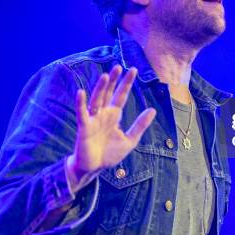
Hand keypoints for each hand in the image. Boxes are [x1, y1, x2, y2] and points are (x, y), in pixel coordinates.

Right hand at [68, 65, 155, 182]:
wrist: (94, 168)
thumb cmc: (109, 154)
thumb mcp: (130, 140)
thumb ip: (140, 125)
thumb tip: (153, 110)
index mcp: (114, 115)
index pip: (121, 95)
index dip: (126, 83)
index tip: (133, 70)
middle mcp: (103, 114)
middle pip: (108, 93)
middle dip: (113, 80)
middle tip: (119, 66)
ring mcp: (93, 119)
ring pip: (97, 99)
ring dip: (101, 88)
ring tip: (106, 75)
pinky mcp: (84, 127)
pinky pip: (82, 113)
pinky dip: (81, 103)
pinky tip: (81, 92)